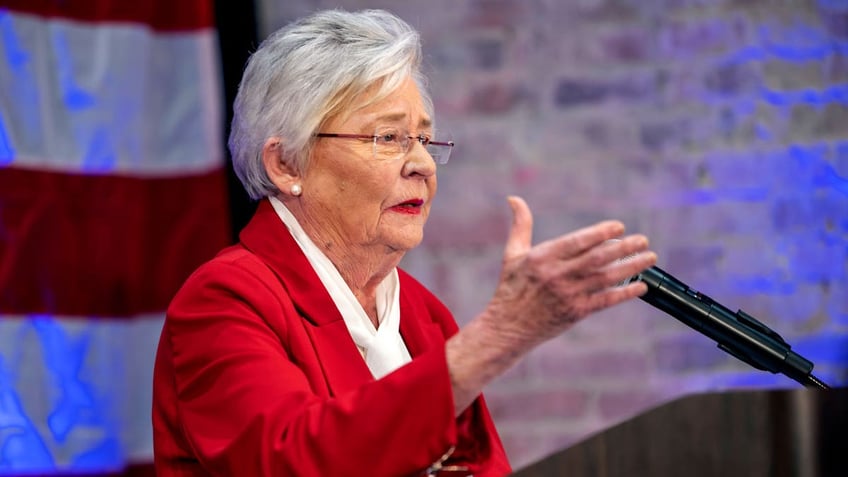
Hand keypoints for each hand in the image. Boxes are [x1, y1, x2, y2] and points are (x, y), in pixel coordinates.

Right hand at [484, 196, 655, 347]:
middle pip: (597, 258)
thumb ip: (520, 225)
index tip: (619, 226)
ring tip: (650, 257)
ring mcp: (568, 295)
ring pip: (606, 278)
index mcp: (542, 258)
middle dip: (624, 247)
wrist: (507, 327)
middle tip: (643, 239)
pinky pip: (606, 301)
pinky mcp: (576, 312)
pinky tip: (641, 286)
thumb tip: (514, 198)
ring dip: (631, 267)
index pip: (577, 241)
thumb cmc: (511, 288)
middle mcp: (557, 275)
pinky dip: (625, 293)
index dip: (600, 233)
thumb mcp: (512, 254)